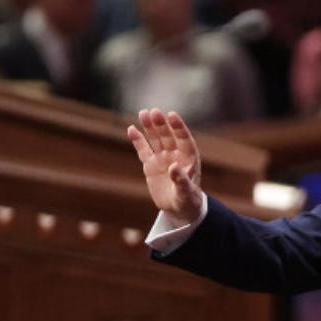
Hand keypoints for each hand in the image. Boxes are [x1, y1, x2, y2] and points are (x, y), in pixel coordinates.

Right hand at [127, 108, 203, 225]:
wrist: (179, 209)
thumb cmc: (188, 200)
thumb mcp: (186, 193)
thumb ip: (182, 180)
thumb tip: (174, 166)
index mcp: (189, 159)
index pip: (184, 140)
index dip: (178, 127)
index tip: (172, 115)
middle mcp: (175, 155)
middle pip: (168, 137)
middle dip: (161, 125)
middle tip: (154, 112)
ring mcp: (162, 158)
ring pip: (155, 140)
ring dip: (150, 127)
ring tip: (143, 113)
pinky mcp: (150, 165)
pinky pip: (143, 150)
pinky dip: (138, 140)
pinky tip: (131, 128)